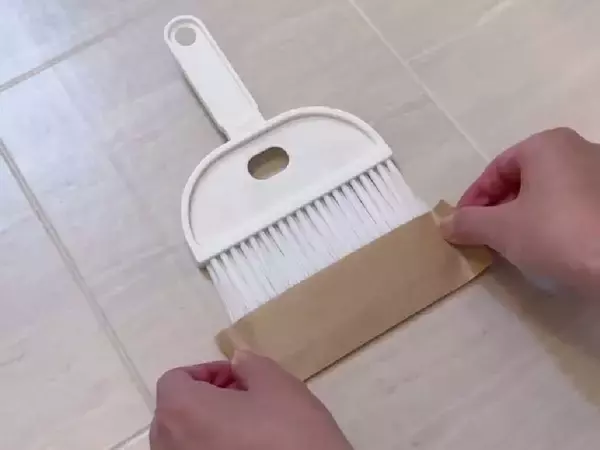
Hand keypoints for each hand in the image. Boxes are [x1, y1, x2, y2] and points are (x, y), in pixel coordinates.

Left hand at [150, 351, 352, 449]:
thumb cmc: (288, 432)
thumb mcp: (277, 384)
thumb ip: (250, 364)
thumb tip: (237, 362)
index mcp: (182, 410)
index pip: (174, 381)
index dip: (207, 372)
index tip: (238, 377)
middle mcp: (169, 445)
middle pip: (173, 412)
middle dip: (205, 399)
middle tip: (244, 397)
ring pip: (182, 441)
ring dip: (206, 426)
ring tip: (247, 427)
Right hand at [441, 128, 599, 295]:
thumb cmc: (557, 234)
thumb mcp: (502, 229)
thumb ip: (468, 223)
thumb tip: (445, 224)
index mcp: (547, 145)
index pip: (495, 169)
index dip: (472, 199)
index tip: (461, 227)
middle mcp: (578, 149)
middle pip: (523, 180)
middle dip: (499, 209)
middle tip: (485, 237)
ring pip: (549, 195)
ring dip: (525, 218)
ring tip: (514, 247)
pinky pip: (573, 207)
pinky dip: (554, 224)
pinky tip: (552, 250)